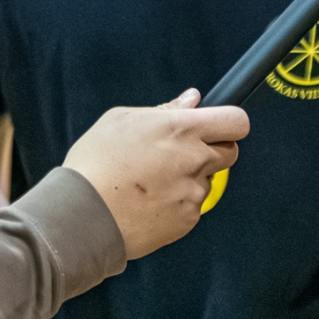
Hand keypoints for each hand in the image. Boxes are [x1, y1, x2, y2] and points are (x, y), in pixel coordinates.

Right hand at [65, 89, 247, 258]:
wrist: (82, 215)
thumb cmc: (95, 163)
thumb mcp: (121, 120)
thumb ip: (166, 109)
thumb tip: (192, 100)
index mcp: (181, 129)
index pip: (236, 121)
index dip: (229, 123)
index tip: (217, 127)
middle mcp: (194, 159)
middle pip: (230, 151)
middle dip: (213, 150)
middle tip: (181, 154)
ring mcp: (194, 191)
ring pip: (208, 180)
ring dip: (190, 178)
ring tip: (152, 182)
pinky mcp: (188, 218)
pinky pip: (193, 205)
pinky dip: (178, 203)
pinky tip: (150, 201)